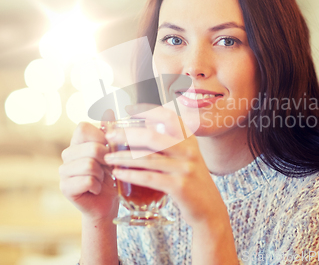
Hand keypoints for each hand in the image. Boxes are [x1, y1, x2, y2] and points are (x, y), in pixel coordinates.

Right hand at [59, 122, 118, 219]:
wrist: (107, 203)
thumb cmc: (112, 176)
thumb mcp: (114, 152)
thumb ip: (110, 132)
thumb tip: (109, 110)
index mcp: (78, 142)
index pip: (83, 127)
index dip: (100, 137)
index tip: (108, 148)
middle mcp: (67, 154)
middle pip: (92, 148)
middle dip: (107, 160)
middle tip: (108, 169)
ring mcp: (63, 171)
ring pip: (90, 165)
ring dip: (102, 175)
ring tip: (101, 179)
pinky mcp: (65, 187)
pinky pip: (87, 180)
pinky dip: (97, 186)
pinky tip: (95, 189)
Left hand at [104, 104, 228, 228]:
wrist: (210, 210)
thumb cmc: (193, 184)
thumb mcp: (188, 158)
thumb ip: (172, 144)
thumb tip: (144, 130)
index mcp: (190, 140)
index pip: (168, 116)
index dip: (147, 110)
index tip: (128, 109)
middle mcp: (189, 150)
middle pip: (152, 136)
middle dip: (126, 134)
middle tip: (109, 136)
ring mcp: (185, 168)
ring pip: (147, 158)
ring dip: (124, 157)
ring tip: (108, 158)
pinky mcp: (180, 186)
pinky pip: (149, 177)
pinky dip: (131, 175)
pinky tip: (118, 174)